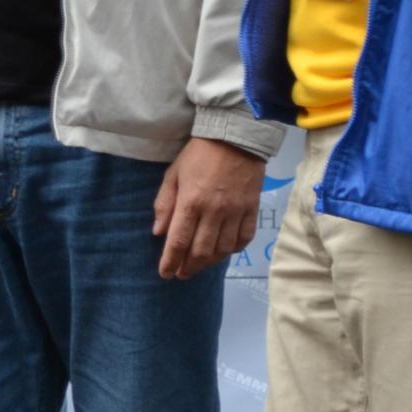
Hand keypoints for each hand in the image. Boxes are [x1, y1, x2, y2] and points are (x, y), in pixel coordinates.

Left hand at [151, 136, 266, 279]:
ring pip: (223, 249)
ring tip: (199, 265)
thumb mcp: (173, 175)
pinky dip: (234, 250)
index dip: (170, 261)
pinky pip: (245, 238)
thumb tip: (158, 233)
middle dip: (188, 267)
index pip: (178, 241)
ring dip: (209, 262)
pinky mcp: (252, 209)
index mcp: (191, 203)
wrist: (235, 137)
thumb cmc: (198, 156)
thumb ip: (165, 205)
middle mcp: (214, 212)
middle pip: (201, 251)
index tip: (165, 274)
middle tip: (181, 274)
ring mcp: (236, 212)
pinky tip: (224, 252)